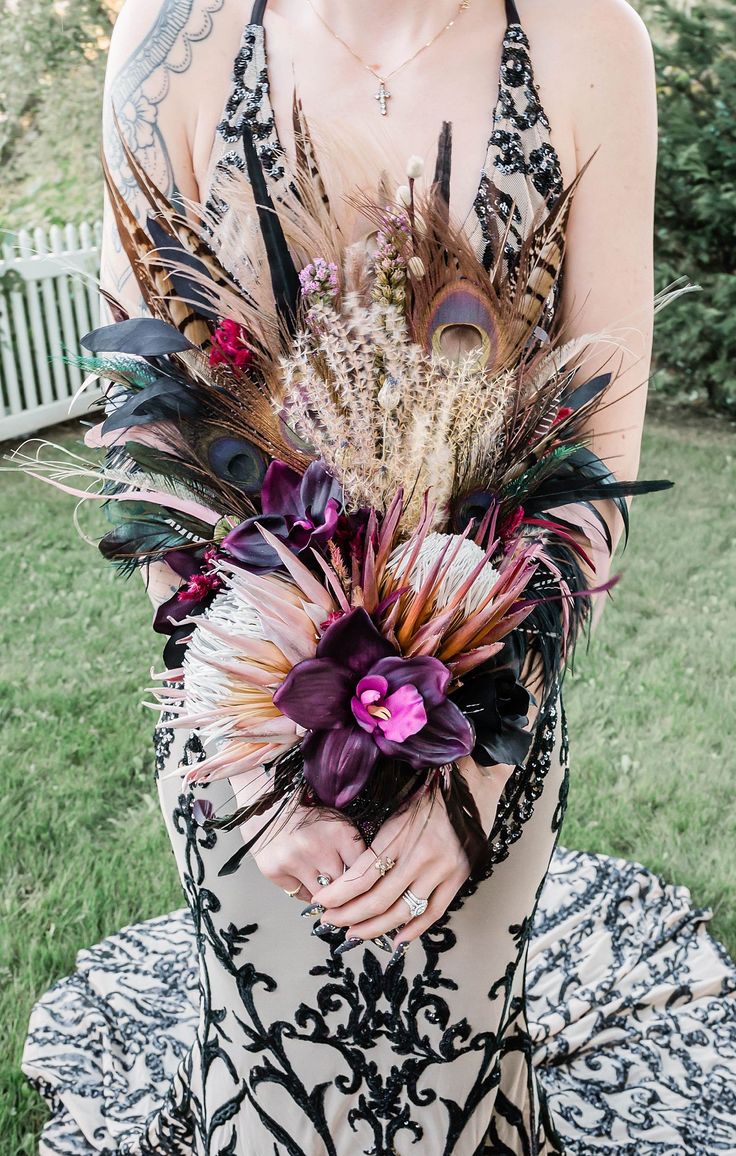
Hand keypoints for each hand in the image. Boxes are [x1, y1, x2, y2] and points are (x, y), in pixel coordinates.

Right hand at [228, 765, 366, 901]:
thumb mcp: (336, 823)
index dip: (363, 877)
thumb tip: (367, 879)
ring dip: (324, 893)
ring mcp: (295, 861)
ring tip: (322, 881)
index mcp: (340, 831)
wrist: (267, 806)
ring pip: (321, 896)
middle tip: (341, 884)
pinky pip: (300, 895)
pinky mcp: (276, 871)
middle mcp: (318, 847)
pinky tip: (302, 876)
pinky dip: (304, 890)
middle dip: (343, 888)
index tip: (362, 881)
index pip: (362, 869)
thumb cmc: (306, 815)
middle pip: (342, 886)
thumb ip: (351, 848)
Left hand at [314, 760, 515, 956]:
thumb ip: (376, 844)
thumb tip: (349, 877)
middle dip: (349, 915)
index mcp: (398, 834)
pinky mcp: (459, 877)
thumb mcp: (395, 810)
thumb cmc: (426, 796)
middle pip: (378, 899)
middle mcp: (420, 855)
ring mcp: (442, 869)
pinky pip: (434, 911)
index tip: (321, 902)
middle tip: (330, 922)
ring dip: (376, 928)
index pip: (362, 875)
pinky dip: (414, 929)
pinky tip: (396, 938)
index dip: (338, 894)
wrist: (470, 787)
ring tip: (355, 933)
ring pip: (403, 911)